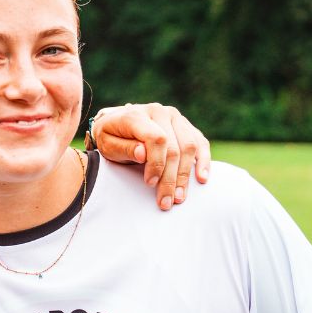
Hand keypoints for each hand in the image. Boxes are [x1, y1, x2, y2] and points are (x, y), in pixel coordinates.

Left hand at [90, 103, 210, 210]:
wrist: (118, 122)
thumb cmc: (111, 136)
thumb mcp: (108, 144)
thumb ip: (124, 148)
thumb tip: (143, 154)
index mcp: (137, 114)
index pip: (156, 139)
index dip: (156, 163)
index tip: (150, 183)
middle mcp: (160, 112)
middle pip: (174, 147)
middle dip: (171, 178)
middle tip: (167, 201)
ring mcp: (175, 117)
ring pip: (189, 147)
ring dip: (186, 176)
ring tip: (180, 197)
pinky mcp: (185, 125)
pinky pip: (200, 142)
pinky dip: (203, 161)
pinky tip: (201, 178)